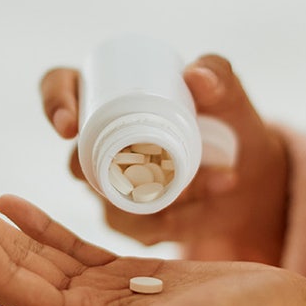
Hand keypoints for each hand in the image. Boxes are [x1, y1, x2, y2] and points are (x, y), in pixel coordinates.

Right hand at [40, 55, 288, 262]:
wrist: (251, 170)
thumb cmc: (227, 119)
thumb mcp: (228, 94)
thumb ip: (219, 74)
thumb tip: (196, 76)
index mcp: (105, 96)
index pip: (59, 89)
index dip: (54, 104)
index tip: (69, 125)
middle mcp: (98, 144)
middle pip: (76, 161)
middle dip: (112, 171)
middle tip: (164, 164)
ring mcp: (112, 187)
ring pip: (113, 203)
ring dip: (164, 195)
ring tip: (217, 179)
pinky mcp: (136, 223)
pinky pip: (144, 230)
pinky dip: (184, 219)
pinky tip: (216, 200)